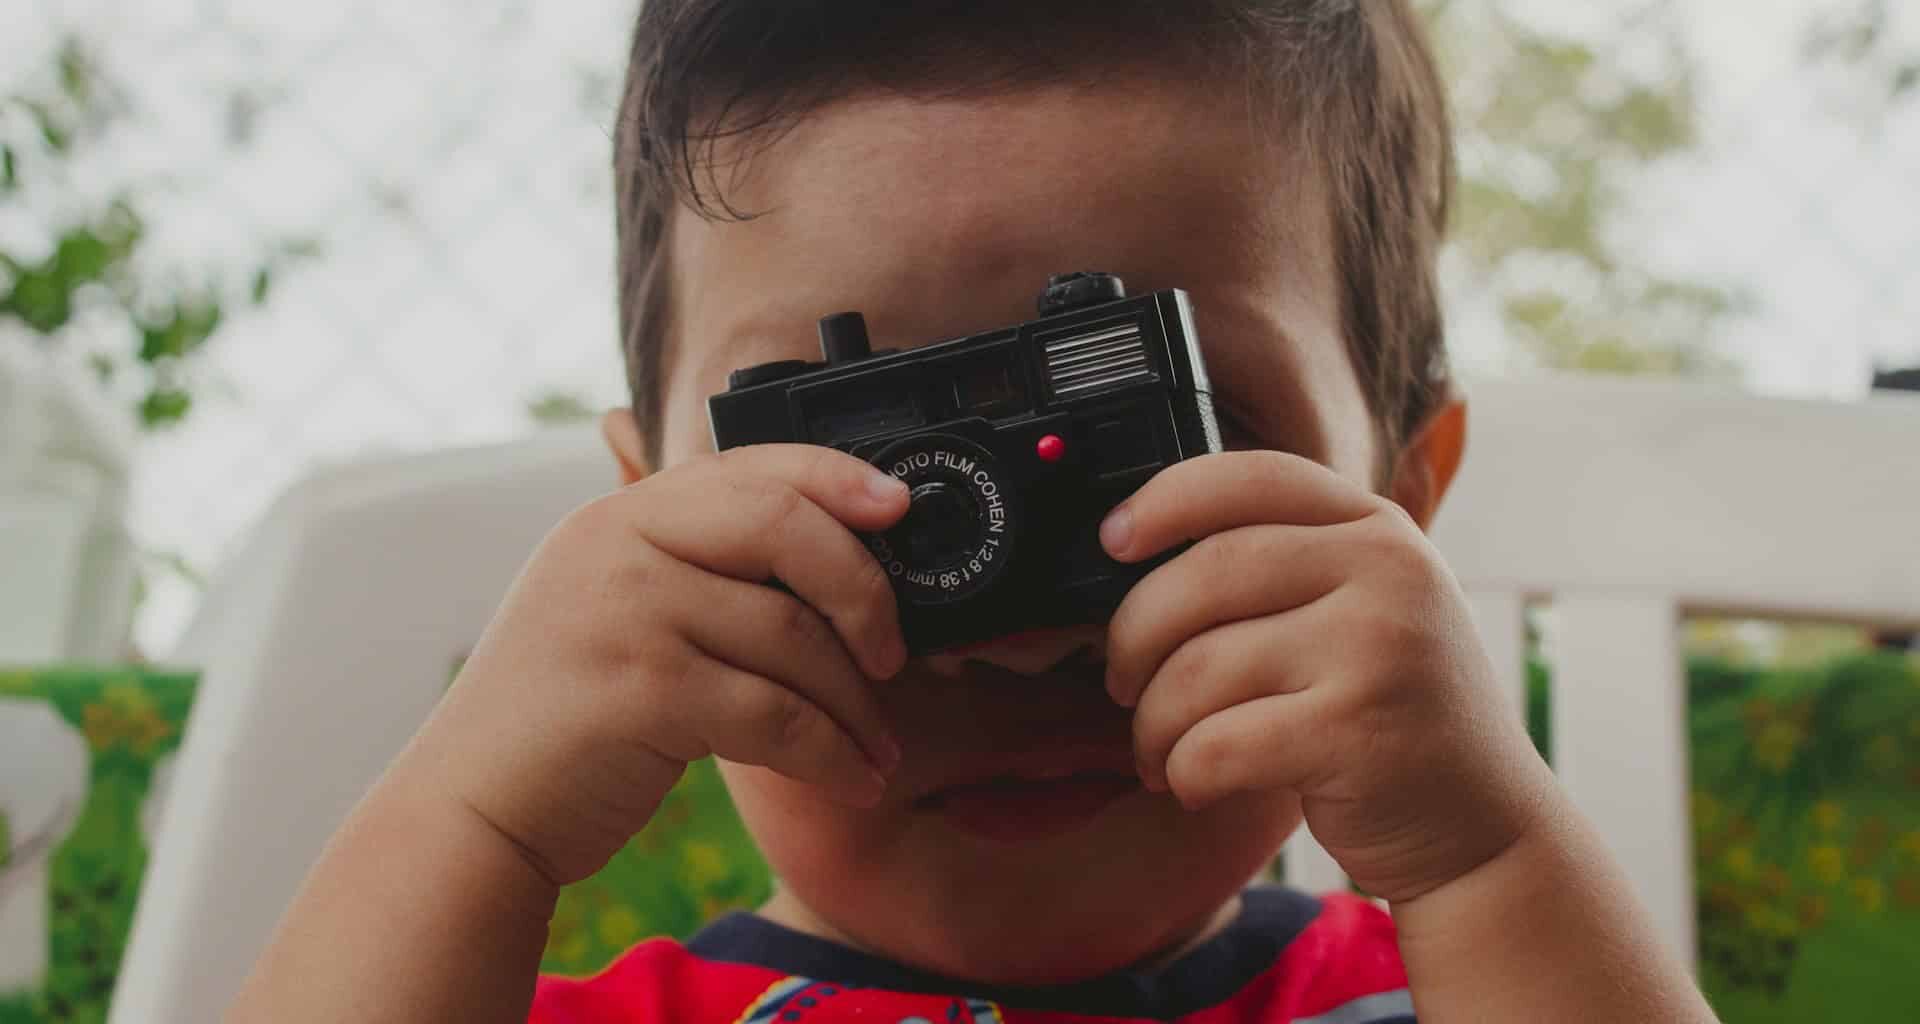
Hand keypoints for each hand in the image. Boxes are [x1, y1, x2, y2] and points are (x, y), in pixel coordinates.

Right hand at [406, 445, 911, 885]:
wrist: (472, 808)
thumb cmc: (564, 718)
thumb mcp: (614, 611)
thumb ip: (693, 569)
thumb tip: (833, 559)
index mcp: (619, 516)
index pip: (749, 466)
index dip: (836, 478)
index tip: (897, 505)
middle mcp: (618, 545)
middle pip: (783, 527)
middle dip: (864, 590)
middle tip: (893, 654)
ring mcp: (625, 612)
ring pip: (792, 634)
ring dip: (855, 704)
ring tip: (877, 746)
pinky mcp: (640, 691)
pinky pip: (775, 713)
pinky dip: (830, 753)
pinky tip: (854, 779)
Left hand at [1100, 451, 1553, 902]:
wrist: (1486, 830)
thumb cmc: (1391, 716)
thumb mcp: (1365, 609)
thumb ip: (1286, 564)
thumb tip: (1134, 552)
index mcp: (1378, 527)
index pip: (1250, 478)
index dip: (1164, 500)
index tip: (1112, 540)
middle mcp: (1389, 571)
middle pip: (1206, 572)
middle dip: (1134, 635)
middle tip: (1122, 681)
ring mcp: (1380, 648)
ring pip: (1199, 667)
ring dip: (1153, 721)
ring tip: (1156, 750)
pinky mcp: (1359, 732)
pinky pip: (1216, 744)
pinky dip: (1183, 771)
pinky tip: (1194, 783)